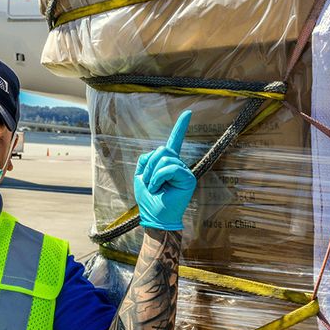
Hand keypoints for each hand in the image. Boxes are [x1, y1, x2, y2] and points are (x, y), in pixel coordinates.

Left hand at [134, 111, 195, 230]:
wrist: (155, 217)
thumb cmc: (149, 199)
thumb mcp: (141, 175)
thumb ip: (147, 160)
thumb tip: (159, 151)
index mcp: (168, 163)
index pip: (175, 141)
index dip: (181, 127)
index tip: (188, 112)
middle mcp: (179, 165)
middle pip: (162, 149)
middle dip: (150, 165)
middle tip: (150, 182)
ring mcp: (185, 171)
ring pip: (164, 157)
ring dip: (153, 173)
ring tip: (154, 187)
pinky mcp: (188, 178)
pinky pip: (169, 168)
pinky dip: (158, 177)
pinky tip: (159, 188)